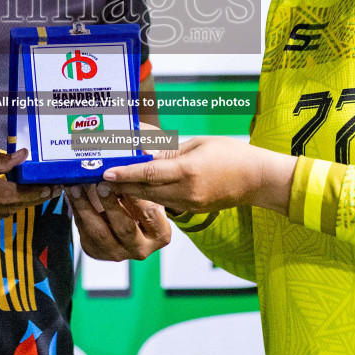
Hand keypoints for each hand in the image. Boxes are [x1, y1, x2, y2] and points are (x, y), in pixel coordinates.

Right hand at [0, 144, 56, 234]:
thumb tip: (21, 157)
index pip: (8, 192)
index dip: (32, 191)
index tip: (50, 185)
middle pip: (9, 207)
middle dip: (33, 199)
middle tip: (52, 190)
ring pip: (1, 216)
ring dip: (20, 206)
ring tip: (36, 194)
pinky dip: (0, 211)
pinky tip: (8, 201)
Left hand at [67, 183, 171, 260]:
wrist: (132, 224)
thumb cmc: (144, 203)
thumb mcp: (151, 190)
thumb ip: (147, 174)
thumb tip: (142, 150)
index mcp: (161, 234)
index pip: (149, 213)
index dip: (135, 193)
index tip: (123, 176)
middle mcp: (141, 249)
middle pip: (124, 226)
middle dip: (109, 203)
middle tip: (99, 182)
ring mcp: (118, 253)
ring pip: (99, 232)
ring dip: (85, 207)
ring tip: (76, 186)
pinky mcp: (98, 252)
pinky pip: (85, 233)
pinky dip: (77, 212)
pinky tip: (72, 195)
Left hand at [103, 136, 294, 216]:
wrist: (257, 179)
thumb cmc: (230, 154)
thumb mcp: (197, 144)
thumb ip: (167, 150)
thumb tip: (141, 149)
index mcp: (188, 171)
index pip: (148, 172)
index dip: (124, 173)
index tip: (105, 173)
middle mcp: (186, 191)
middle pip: (144, 190)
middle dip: (120, 185)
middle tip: (98, 178)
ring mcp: (189, 204)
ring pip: (151, 200)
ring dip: (130, 193)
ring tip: (111, 184)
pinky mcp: (191, 210)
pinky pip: (163, 204)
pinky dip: (146, 198)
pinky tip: (134, 191)